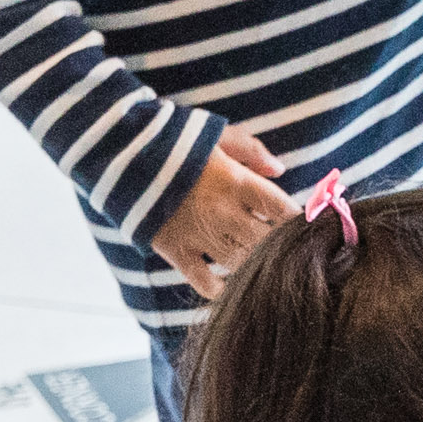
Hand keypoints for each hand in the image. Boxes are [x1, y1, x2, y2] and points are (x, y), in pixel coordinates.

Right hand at [149, 123, 293, 300]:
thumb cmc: (170, 138)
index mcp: (237, 182)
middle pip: (268, 242)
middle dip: (281, 247)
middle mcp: (223, 212)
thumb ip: (250, 150)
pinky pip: (203, 281)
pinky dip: (219, 288)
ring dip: (253, 266)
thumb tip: (280, 170)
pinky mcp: (173, 249)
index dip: (299, 222)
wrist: (115, 149)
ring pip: (242, 264)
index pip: (285, 211)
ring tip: (262, 266)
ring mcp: (198, 234)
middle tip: (288, 250)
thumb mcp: (213, 133)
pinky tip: (228, 286)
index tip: (307, 226)